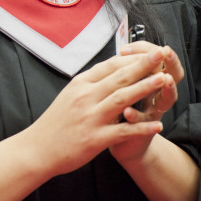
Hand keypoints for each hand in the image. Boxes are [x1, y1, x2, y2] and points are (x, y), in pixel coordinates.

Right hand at [25, 48, 169, 176]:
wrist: (37, 148)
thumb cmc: (55, 122)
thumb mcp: (69, 95)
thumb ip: (90, 83)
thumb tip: (110, 69)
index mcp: (80, 84)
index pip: (109, 66)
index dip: (131, 58)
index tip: (147, 53)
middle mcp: (85, 97)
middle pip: (118, 77)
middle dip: (142, 65)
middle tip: (160, 55)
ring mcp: (91, 117)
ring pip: (122, 98)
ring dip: (145, 88)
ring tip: (163, 80)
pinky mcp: (95, 139)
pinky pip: (122, 131)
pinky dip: (141, 127)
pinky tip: (157, 124)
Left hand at [109, 41, 182, 163]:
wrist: (124, 144)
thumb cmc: (125, 109)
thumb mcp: (127, 86)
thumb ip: (127, 70)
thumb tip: (123, 50)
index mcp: (151, 80)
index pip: (157, 58)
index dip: (146, 49)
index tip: (126, 47)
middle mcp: (157, 95)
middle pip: (173, 75)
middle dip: (171, 62)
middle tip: (165, 51)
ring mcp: (154, 113)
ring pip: (166, 99)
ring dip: (167, 89)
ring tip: (163, 79)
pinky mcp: (145, 131)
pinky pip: (144, 124)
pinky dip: (137, 117)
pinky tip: (128, 112)